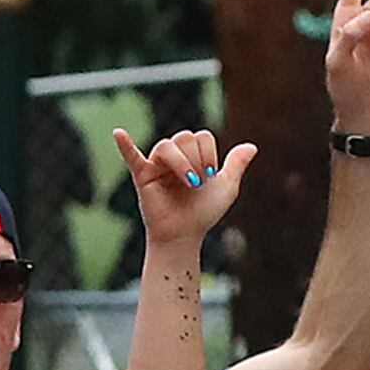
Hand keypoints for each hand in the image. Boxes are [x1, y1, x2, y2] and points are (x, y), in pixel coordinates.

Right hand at [113, 126, 256, 250]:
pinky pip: (131, 157)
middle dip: (197, 158)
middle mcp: (172, 157)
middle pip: (184, 137)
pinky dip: (125, 145)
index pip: (201, 136)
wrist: (185, 235)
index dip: (210, 153)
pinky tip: (118, 134)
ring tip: (189, 183)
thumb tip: (251, 146)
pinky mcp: (142, 177)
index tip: (211, 175)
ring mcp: (156, 165)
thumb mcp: (227, 187)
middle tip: (198, 182)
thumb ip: (236, 165)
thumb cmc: (203, 213)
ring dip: (182, 162)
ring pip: (167, 145)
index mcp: (191, 155)